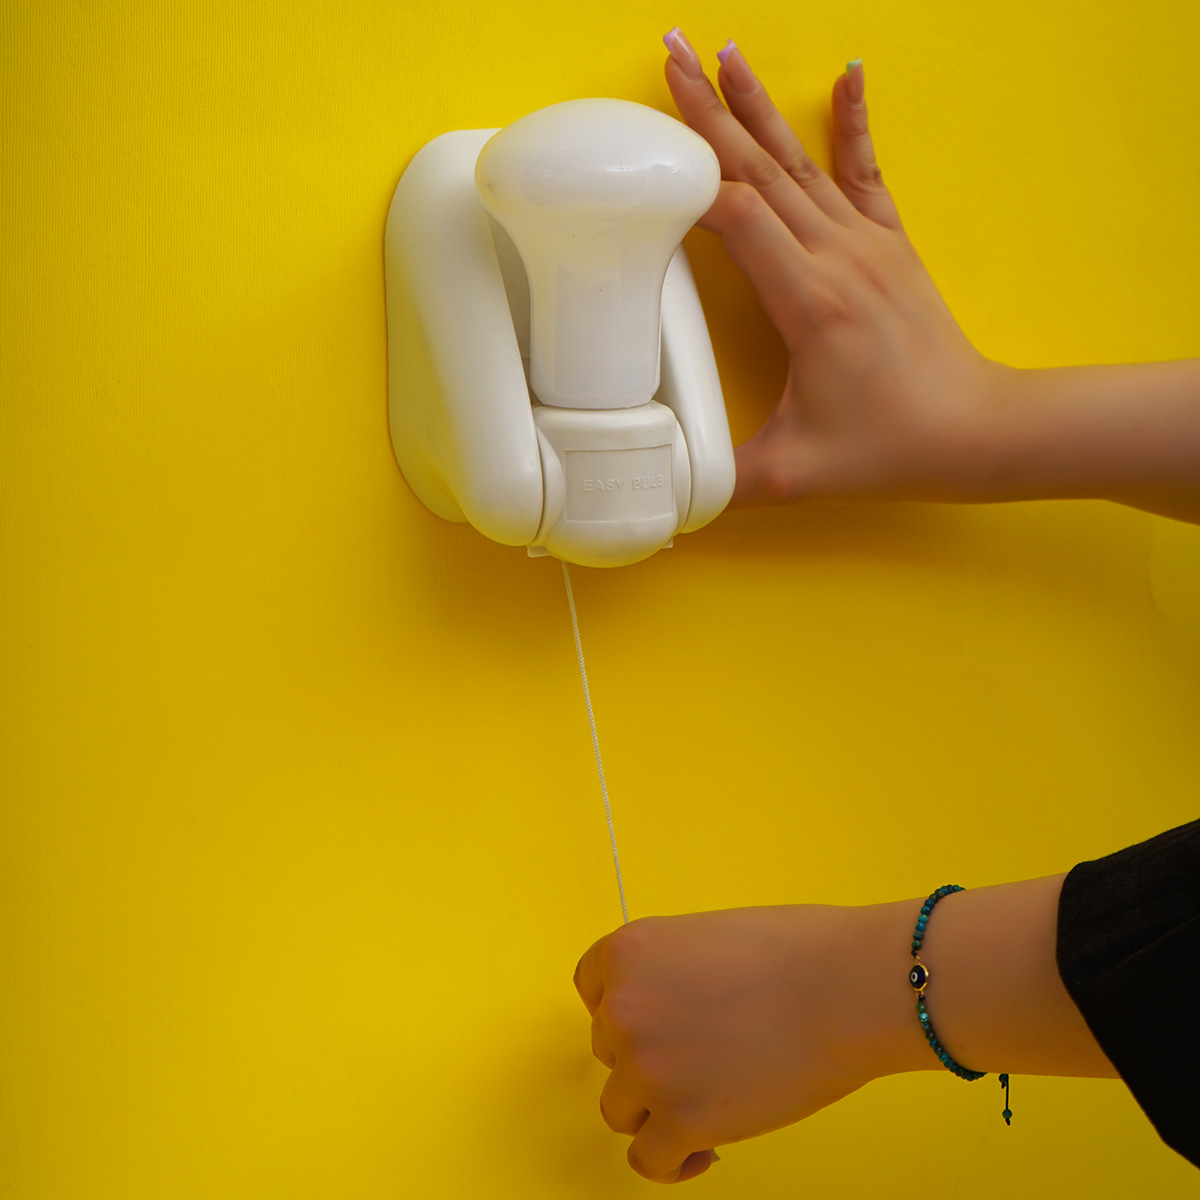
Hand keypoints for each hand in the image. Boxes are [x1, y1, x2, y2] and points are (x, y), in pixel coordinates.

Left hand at [572, 905, 899, 1183]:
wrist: (846, 986)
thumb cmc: (795, 952)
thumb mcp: (705, 937)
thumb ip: (668, 971)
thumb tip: (664, 1014)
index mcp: (628, 951)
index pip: (592, 989)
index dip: (627, 1009)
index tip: (659, 1023)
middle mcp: (622, 1007)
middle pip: (609, 1049)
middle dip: (649, 1056)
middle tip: (705, 1056)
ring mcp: (646, 1067)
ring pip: (621, 1109)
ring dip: (657, 1110)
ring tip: (709, 1102)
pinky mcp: (680, 1122)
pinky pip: (648, 1160)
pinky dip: (673, 1161)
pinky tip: (706, 1149)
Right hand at [663, 31, 1001, 506]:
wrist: (979, 430)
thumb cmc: (893, 447)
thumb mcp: (797, 475)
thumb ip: (723, 480)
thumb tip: (666, 490)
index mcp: (809, 301)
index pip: (737, 217)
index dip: (687, 179)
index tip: (645, 148)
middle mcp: (838, 256)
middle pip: (759, 168)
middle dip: (707, 111)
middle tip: (668, 56)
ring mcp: (867, 244)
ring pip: (799, 161)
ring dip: (757, 106)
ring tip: (720, 52)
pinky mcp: (889, 246)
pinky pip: (865, 172)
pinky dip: (852, 123)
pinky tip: (849, 74)